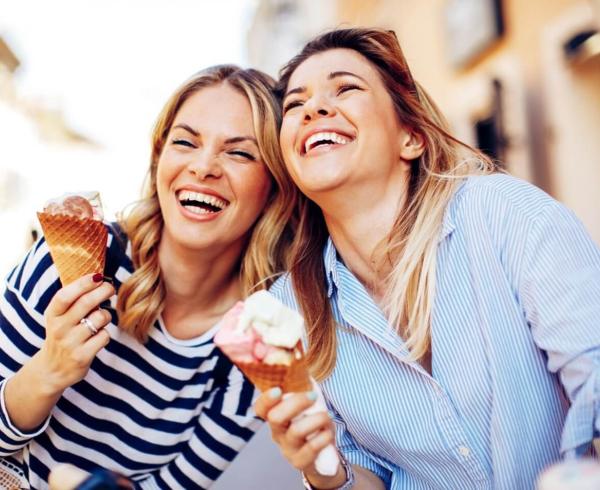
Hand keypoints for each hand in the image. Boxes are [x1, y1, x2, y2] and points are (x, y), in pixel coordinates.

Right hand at [38, 273, 114, 393]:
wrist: (52, 370)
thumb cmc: (62, 335)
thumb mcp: (59, 317)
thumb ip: (74, 300)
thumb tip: (98, 277)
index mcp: (52, 314)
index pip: (65, 295)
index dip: (82, 283)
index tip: (97, 276)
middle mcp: (59, 328)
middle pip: (87, 302)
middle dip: (104, 291)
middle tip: (110, 289)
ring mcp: (70, 343)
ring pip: (100, 318)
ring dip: (106, 316)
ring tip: (100, 320)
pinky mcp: (82, 356)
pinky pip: (104, 336)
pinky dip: (105, 334)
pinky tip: (97, 338)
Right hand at [255, 389, 336, 475]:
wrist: (322, 458)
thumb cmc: (312, 425)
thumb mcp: (306, 408)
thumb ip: (302, 389)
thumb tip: (303, 364)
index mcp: (275, 416)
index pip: (261, 408)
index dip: (266, 399)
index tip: (278, 389)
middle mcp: (277, 433)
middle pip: (275, 418)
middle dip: (296, 403)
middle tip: (313, 396)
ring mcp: (287, 448)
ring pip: (296, 431)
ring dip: (316, 419)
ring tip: (327, 416)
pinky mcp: (300, 462)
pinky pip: (310, 448)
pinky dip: (323, 436)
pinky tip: (328, 432)